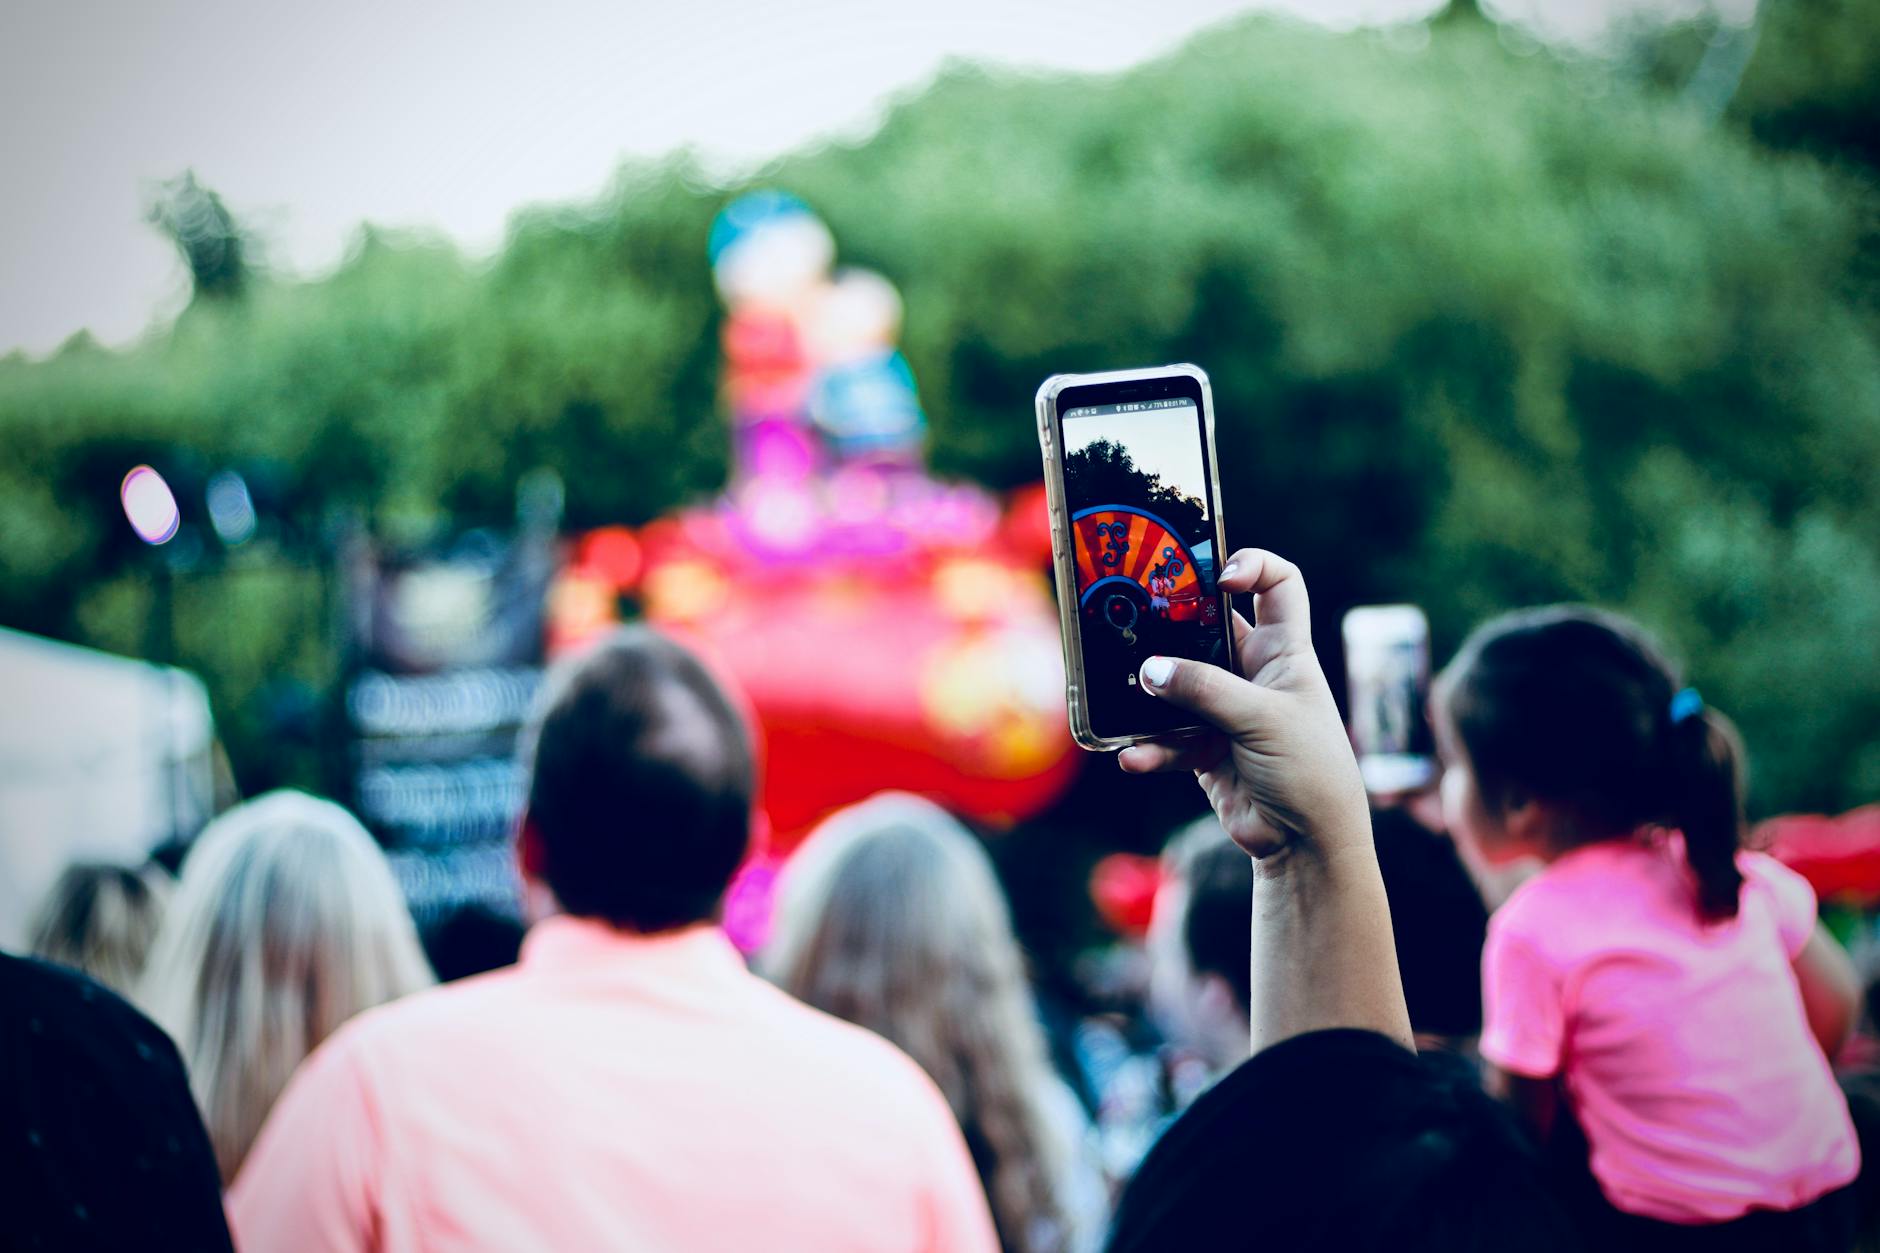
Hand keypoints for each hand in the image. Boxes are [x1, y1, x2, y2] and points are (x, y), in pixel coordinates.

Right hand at [1119, 549, 1369, 862]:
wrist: (1306, 842)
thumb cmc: (1310, 769)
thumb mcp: (1263, 719)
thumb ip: (1206, 690)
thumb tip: (1150, 670)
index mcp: (1283, 651)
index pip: (1277, 585)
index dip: (1252, 566)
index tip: (1218, 577)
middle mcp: (1252, 673)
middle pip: (1207, 630)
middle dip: (1172, 627)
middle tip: (1137, 623)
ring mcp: (1225, 710)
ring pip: (1176, 687)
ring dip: (1150, 697)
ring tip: (1130, 699)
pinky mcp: (1203, 749)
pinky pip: (1165, 738)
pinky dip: (1149, 748)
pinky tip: (1135, 757)